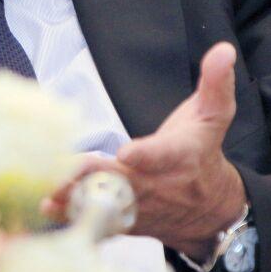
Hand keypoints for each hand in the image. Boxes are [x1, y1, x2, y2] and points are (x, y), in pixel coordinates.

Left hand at [45, 42, 245, 259]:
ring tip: (48, 193)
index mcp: (180, 155)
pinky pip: (100, 222)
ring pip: (108, 204)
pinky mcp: (128, 222)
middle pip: (124, 182)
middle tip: (66, 167)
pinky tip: (47, 209)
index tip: (127, 153)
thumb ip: (215, 83)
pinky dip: (74, 216)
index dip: (145, 155)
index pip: (163, 154)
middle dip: (95, 176)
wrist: (212, 208)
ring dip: (78, 198)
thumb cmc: (203, 151)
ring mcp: (142, 207)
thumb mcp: (213, 115)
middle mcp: (158, 185)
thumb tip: (223, 49)